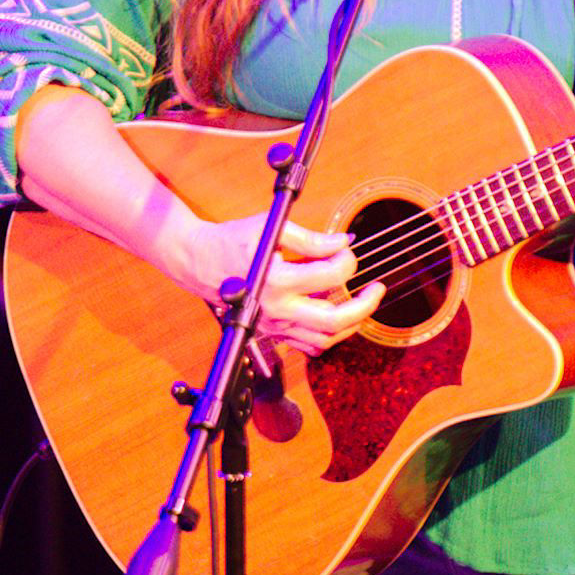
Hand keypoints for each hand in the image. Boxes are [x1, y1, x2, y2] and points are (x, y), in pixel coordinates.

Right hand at [171, 215, 383, 355]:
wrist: (197, 261)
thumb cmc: (232, 240)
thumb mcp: (272, 228)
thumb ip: (311, 238)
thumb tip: (343, 243)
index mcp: (277, 281)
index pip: (331, 277)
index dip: (348, 260)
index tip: (346, 249)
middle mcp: (276, 309)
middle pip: (334, 321)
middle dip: (364, 306)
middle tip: (377, 289)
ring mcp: (273, 326)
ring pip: (323, 339)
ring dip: (350, 324)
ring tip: (361, 304)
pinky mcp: (270, 332)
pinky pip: (307, 346)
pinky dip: (328, 336)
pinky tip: (336, 318)